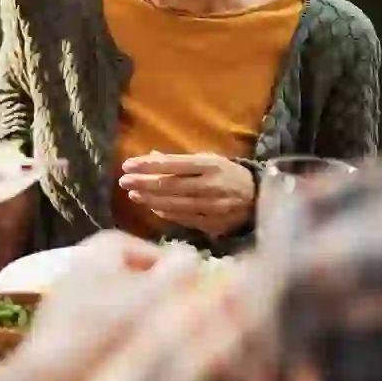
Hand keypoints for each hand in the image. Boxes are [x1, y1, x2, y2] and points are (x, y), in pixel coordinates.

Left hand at [119, 152, 256, 236]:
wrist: (257, 199)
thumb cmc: (227, 174)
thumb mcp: (208, 160)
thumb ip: (181, 161)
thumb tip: (151, 156)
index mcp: (210, 165)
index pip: (173, 164)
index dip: (148, 165)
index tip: (127, 165)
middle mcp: (211, 186)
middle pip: (170, 186)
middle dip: (143, 183)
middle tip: (124, 181)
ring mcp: (212, 207)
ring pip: (174, 204)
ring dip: (150, 199)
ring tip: (133, 194)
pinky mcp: (213, 224)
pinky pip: (184, 218)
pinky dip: (166, 213)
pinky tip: (153, 207)